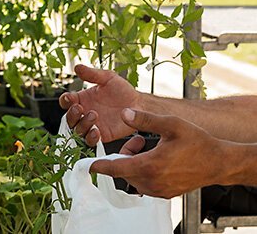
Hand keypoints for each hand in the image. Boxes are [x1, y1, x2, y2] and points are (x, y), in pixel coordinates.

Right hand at [59, 64, 141, 145]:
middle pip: (69, 118)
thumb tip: (77, 67)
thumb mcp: (107, 78)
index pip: (66, 102)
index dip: (65, 101)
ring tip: (93, 116)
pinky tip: (97, 131)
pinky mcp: (102, 135)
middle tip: (80, 108)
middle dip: (72, 114)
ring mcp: (93, 125)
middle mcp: (84, 113)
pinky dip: (90, 138)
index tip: (71, 98)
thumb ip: (92, 74)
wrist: (139, 104)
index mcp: (82, 99)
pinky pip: (90, 141)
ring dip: (82, 124)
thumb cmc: (122, 90)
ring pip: (78, 130)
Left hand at [90, 108, 224, 197]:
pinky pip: (144, 183)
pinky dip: (142, 170)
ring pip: (133, 177)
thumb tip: (124, 113)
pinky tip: (154, 157)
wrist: (219, 162)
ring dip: (133, 162)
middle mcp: (152, 182)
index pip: (115, 168)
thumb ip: (145, 119)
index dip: (99, 165)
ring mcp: (159, 190)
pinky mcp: (165, 193)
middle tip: (137, 140)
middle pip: (123, 170)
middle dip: (123, 155)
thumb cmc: (198, 142)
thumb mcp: (171, 124)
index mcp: (150, 166)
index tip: (87, 163)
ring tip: (146, 146)